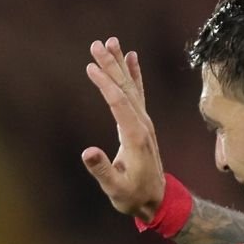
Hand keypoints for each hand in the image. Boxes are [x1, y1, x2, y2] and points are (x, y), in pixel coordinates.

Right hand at [81, 37, 166, 220]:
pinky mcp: (142, 123)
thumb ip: (102, 170)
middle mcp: (142, 124)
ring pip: (131, 86)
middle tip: (97, 44)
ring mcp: (144, 122)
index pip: (118, 102)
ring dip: (120, 64)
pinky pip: (137, 93)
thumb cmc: (132, 196)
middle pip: (125, 88)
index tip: (90, 66)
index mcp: (135, 136)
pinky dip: (134, 74)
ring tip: (110, 42)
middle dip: (111, 65)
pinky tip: (131, 58)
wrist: (156, 200)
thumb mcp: (115, 189)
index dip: (104, 83)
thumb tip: (87, 152)